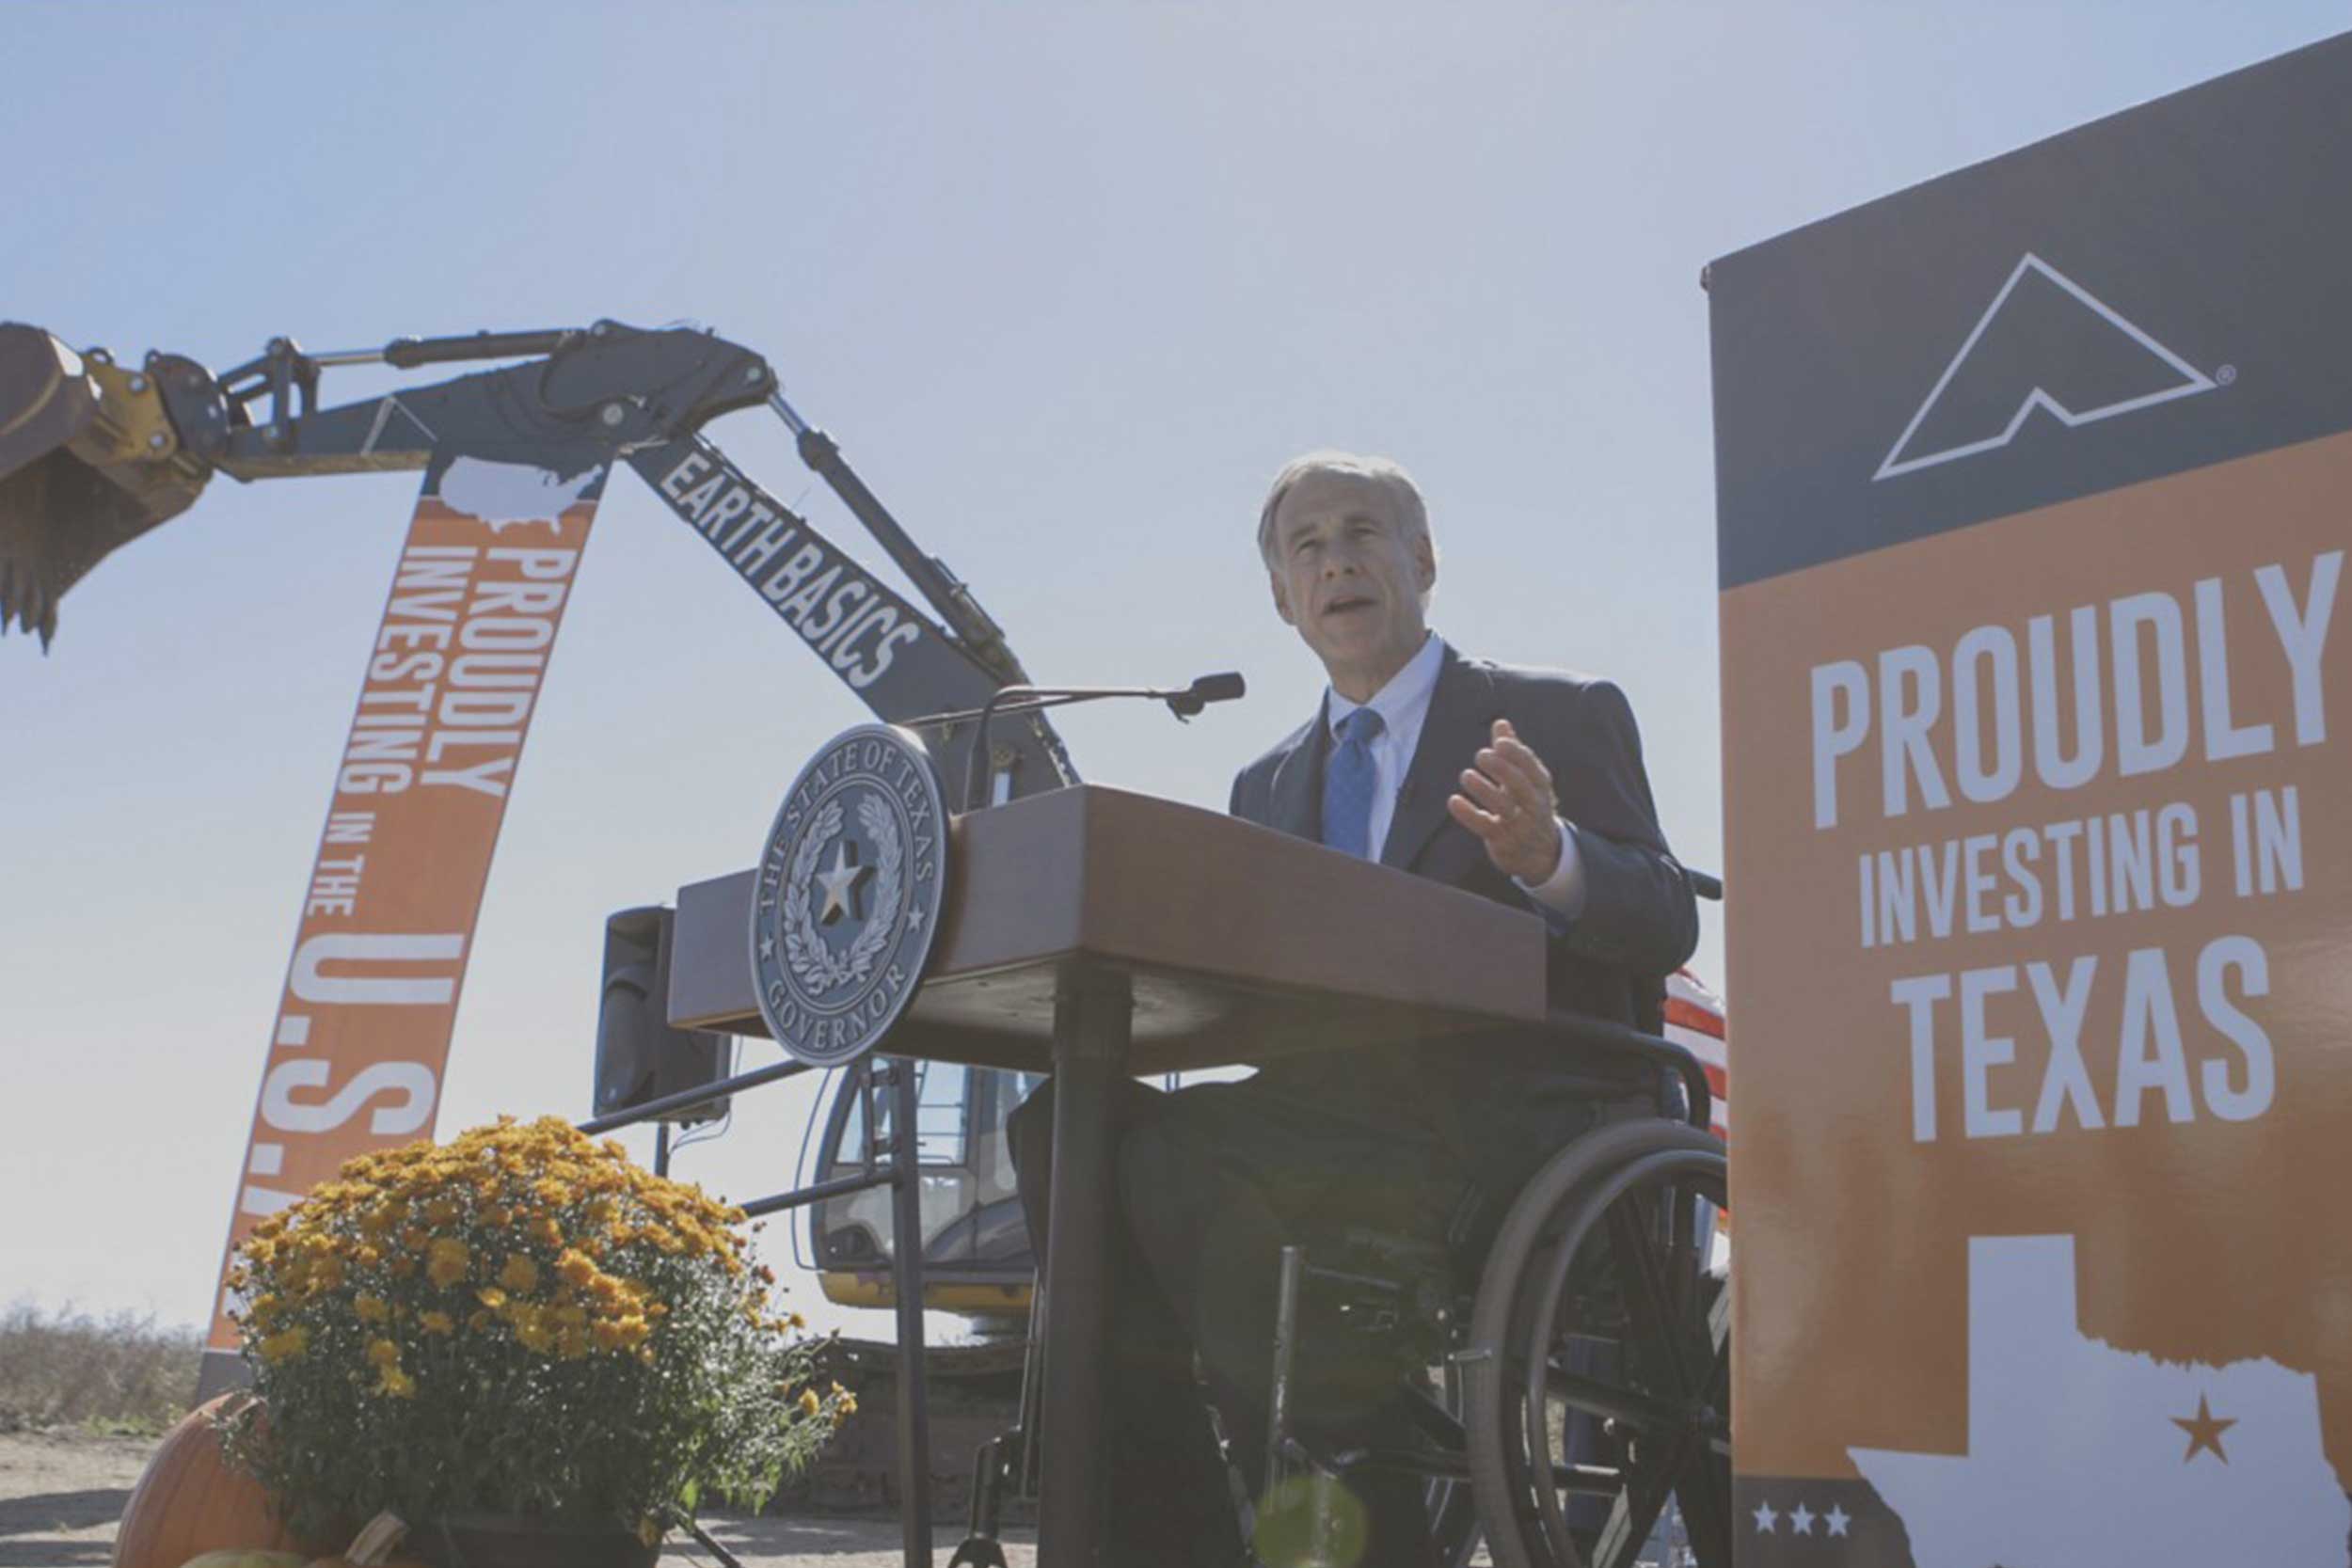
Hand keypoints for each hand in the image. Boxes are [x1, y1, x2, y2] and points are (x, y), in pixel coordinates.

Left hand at [1447, 718, 1563, 881]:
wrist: (1540, 852)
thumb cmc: (1528, 805)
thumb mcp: (1526, 780)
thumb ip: (1512, 752)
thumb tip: (1501, 723)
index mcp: (1541, 786)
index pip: (1532, 767)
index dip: (1516, 754)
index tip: (1499, 742)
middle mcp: (1534, 805)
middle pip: (1521, 785)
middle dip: (1502, 768)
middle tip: (1481, 755)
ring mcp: (1519, 825)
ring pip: (1503, 806)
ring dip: (1484, 789)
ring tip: (1466, 775)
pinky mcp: (1502, 841)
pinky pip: (1484, 826)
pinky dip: (1467, 814)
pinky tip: (1453, 800)